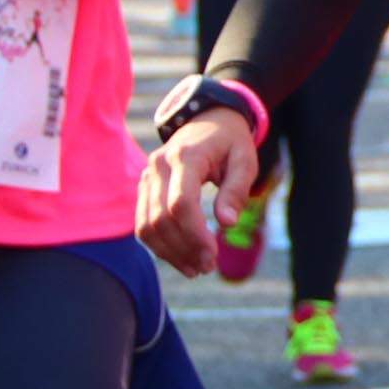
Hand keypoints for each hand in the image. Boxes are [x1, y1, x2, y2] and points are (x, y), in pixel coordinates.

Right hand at [137, 107, 260, 276]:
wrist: (207, 120)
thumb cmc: (231, 142)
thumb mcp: (245, 160)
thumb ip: (236, 190)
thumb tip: (227, 223)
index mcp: (186, 156)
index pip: (180, 203)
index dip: (194, 234)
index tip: (212, 255)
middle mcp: (159, 166)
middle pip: (162, 218)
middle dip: (184, 248)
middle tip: (207, 267)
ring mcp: (148, 176)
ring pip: (147, 225)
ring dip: (170, 252)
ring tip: (196, 269)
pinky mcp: (145, 188)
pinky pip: (144, 222)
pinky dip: (160, 245)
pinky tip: (181, 258)